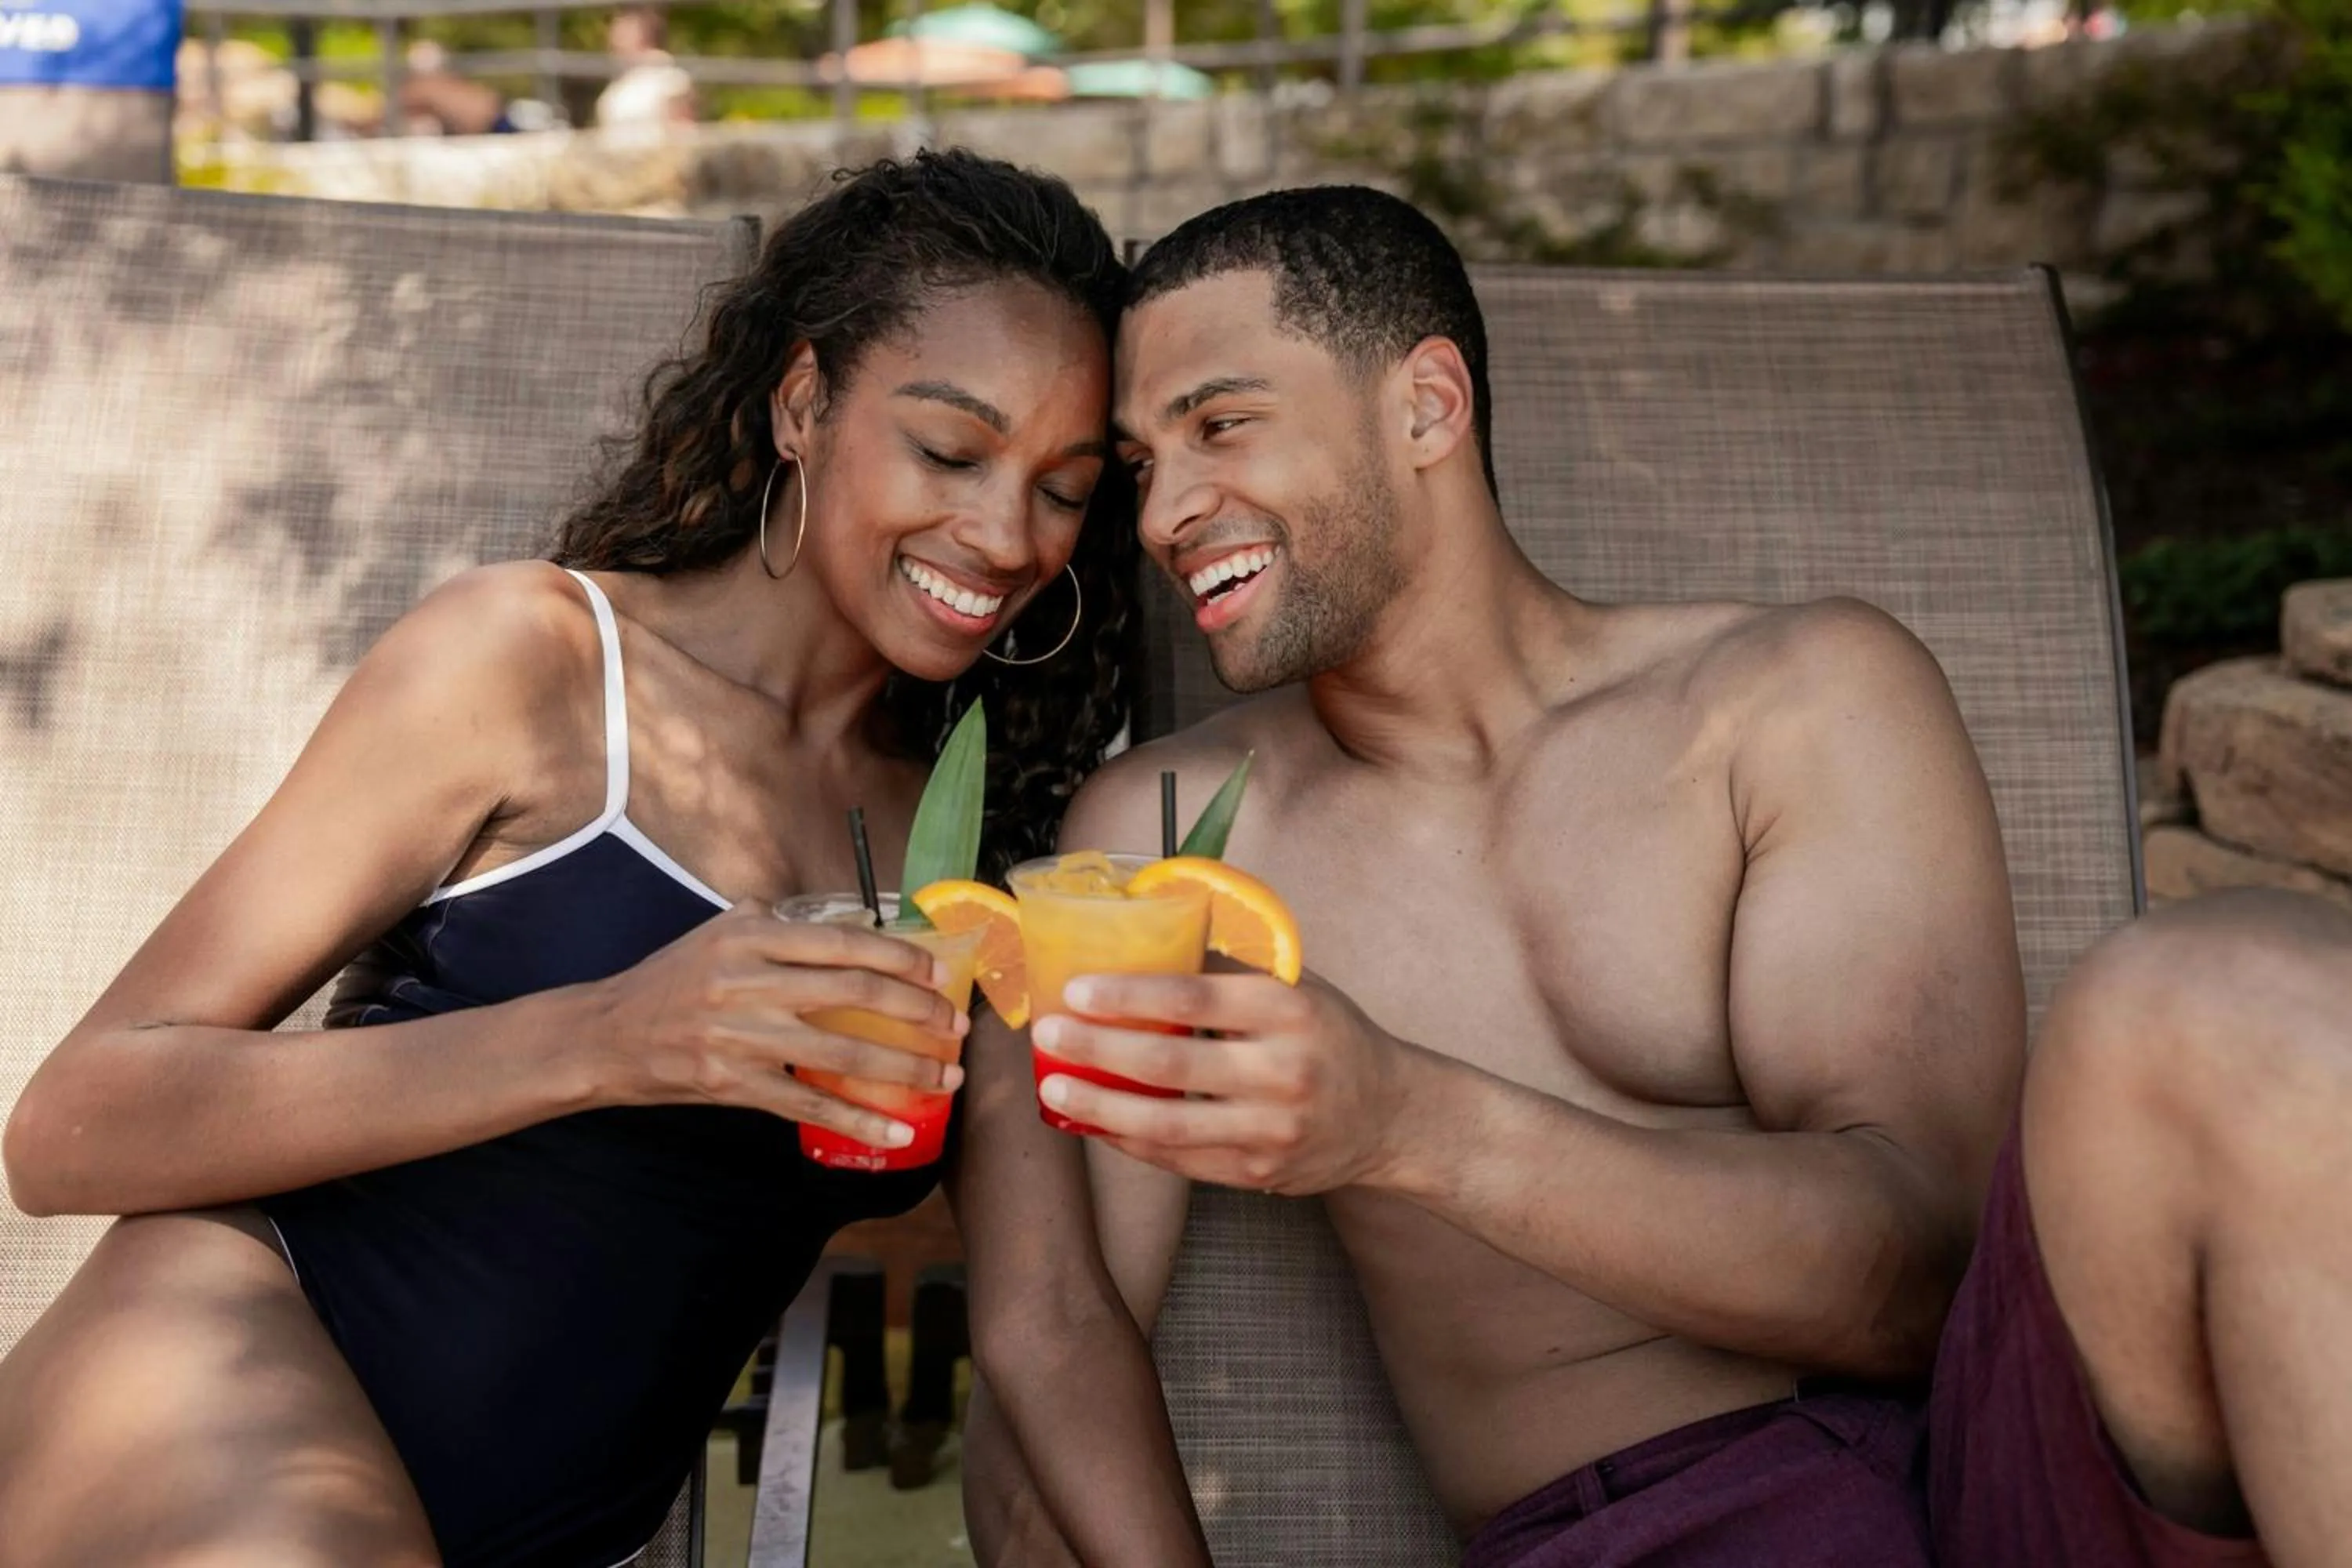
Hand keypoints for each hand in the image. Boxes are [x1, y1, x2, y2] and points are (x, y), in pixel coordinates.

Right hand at [594, 903, 967, 1147]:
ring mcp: (741, 1035)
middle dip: (919, 1011)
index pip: (844, 942)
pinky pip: (810, 1104)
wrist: (607, 1035)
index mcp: (749, 936)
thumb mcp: (719, 934)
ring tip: (947, 1076)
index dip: (901, 957)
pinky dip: (858, 1119)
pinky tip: (897, 1129)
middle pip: (856, 992)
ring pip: (843, 1051)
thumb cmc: (672, 981)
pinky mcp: (734, 1083)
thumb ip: (780, 925)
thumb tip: (851, 926)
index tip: (939, 973)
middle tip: (957, 1025)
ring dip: (906, 1067)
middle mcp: (747, 980)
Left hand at [1032, 969, 1412, 1195]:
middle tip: (1047, 1036)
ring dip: (1099, 1107)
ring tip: (1054, 1090)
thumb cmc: (1330, 1037)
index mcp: (1287, 1010)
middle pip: (1170, 1065)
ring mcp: (1268, 1130)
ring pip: (1166, 1124)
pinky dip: (1129, 1141)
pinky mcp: (1257, 1172)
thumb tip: (1145, 938)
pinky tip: (1095, 1122)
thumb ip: (1228, 971)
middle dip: (1097, 1050)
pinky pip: (1178, 1159)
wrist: (1392, 1115)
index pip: (1193, 999)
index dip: (1128, 996)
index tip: (1077, 989)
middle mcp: (1281, 1072)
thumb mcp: (1296, 988)